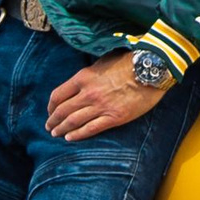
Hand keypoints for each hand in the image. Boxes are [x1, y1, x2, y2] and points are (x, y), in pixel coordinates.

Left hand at [46, 52, 171, 139]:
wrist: (151, 70)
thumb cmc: (128, 62)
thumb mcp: (102, 62)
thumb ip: (89, 74)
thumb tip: (80, 82)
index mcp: (83, 78)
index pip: (58, 95)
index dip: (50, 106)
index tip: (49, 111)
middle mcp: (88, 94)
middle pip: (62, 111)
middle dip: (53, 120)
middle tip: (49, 127)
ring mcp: (101, 107)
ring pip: (73, 121)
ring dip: (61, 129)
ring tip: (56, 134)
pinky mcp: (114, 118)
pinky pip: (90, 129)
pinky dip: (78, 135)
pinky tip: (70, 138)